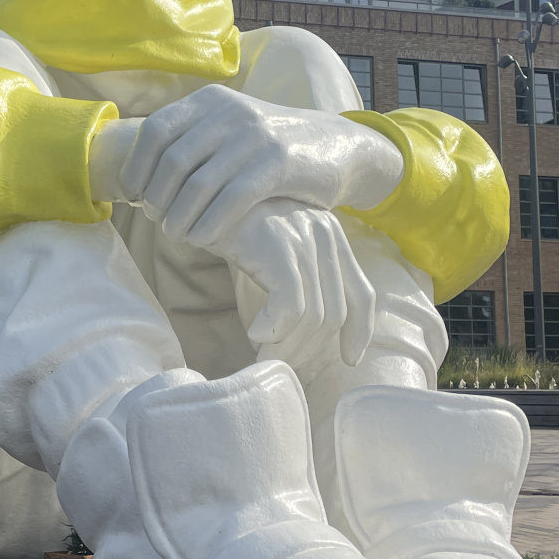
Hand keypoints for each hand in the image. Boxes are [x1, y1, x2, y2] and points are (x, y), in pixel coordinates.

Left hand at [123, 84, 403, 248]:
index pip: (154, 131)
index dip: (136, 168)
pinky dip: (210, 223)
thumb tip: (132, 179)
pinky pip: (232, 199)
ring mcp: (255, 135)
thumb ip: (186, 145)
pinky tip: (202, 239)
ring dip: (179, 217)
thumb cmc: (265, 151)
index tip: (135, 198)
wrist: (335, 146)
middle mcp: (229, 111)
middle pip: (172, 161)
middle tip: (158, 222)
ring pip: (198, 183)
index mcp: (208, 101)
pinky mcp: (279, 162)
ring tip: (176, 235)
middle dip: (157, 198)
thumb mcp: (225, 132)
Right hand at [210, 199, 375, 365]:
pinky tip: (254, 334)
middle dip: (309, 350)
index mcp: (331, 236)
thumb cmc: (230, 224)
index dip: (360, 332)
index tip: (348, 359)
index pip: (363, 294)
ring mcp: (303, 238)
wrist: (196, 193)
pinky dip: (274, 330)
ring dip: (287, 348)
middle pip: (335, 314)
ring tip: (262, 357)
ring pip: (312, 316)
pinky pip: (289, 305)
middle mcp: (325, 234)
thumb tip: (305, 332)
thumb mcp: (274, 249)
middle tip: (282, 366)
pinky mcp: (278, 246)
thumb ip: (297, 276)